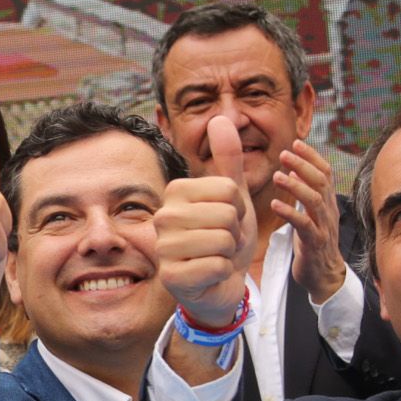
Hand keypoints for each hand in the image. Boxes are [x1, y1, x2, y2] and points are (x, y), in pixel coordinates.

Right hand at [154, 117, 261, 329]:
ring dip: (229, 253)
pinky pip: (216, 266)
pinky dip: (223, 272)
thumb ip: (228, 159)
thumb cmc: (225, 238)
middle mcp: (163, 216)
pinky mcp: (171, 276)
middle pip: (226, 214)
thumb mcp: (232, 196)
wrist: (221, 282)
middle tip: (223, 242)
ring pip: (222, 240)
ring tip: (217, 256)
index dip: (238, 208)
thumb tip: (220, 118)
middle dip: (235, 232)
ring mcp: (164, 248)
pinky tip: (211, 274)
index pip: (227, 190)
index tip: (227, 220)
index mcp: (175, 192)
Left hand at [271, 138, 348, 302]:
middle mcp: (329, 212)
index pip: (325, 172)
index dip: (312, 156)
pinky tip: (274, 204)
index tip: (296, 142)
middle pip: (321, 182)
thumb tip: (293, 171)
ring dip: (296, 186)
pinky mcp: (314, 244)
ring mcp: (323, 228)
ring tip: (277, 176)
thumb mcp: (310, 215)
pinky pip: (304, 226)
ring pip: (315, 201)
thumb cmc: (313, 243)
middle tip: (284, 153)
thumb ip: (304, 193)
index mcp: (328, 202)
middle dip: (303, 165)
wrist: (324, 276)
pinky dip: (290, 213)